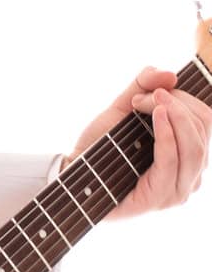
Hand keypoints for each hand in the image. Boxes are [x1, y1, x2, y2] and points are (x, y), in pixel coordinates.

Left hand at [62, 66, 209, 221]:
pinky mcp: (160, 197)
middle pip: (202, 130)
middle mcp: (190, 175)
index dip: (185, 99)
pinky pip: (172, 161)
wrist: (73, 172)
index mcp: (188, 154)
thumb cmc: (99, 145)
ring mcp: (177, 190)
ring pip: (194, 147)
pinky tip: (158, 115)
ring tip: (155, 99)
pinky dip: (167, 135)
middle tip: (153, 94)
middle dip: (179, 105)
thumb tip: (170, 74)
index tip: (155, 90)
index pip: (205, 121)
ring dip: (177, 116)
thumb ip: (143, 87)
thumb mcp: (123, 109)